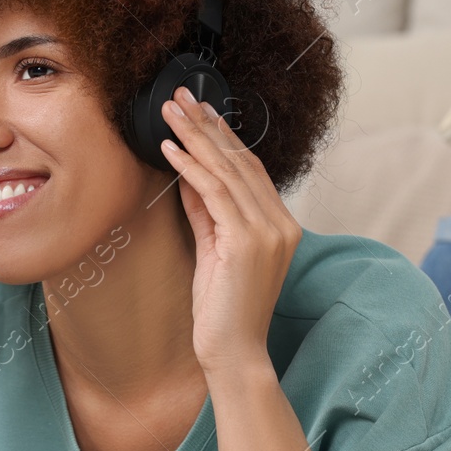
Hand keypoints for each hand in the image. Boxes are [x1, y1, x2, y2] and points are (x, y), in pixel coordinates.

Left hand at [157, 86, 301, 375]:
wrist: (233, 354)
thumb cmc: (221, 311)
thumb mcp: (213, 252)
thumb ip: (206, 213)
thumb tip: (186, 175)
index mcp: (280, 226)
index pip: (251, 170)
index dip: (223, 137)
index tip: (199, 110)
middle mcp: (281, 224)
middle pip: (241, 161)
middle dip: (208, 125)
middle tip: (180, 96)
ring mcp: (268, 232)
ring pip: (229, 171)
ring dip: (195, 137)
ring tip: (169, 111)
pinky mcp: (247, 242)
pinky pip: (215, 194)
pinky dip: (191, 168)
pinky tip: (170, 149)